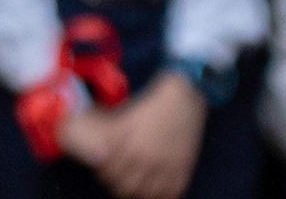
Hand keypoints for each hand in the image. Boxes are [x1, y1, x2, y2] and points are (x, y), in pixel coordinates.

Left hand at [67, 75, 206, 198]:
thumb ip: (115, 132)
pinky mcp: (183, 171)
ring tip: (132, 183)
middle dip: (115, 182)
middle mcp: (147, 157)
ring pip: (145, 194)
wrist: (185, 96)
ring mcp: (166, 167)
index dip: (101, 168)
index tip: (100, 164)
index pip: (108, 168)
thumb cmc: (154, 101)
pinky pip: (168, 194)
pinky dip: (159, 194)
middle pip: (124, 186)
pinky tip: (153, 186)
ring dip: (136, 191)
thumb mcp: (129, 115)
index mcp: (130, 140)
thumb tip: (100, 143)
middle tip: (114, 175)